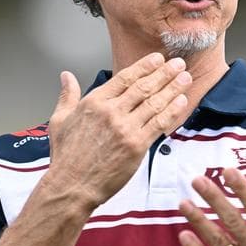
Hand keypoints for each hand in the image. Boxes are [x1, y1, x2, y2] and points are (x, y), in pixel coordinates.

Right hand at [45, 53, 191, 207]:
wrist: (72, 185)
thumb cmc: (66, 157)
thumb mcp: (59, 120)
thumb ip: (67, 96)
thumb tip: (66, 76)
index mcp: (94, 103)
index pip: (124, 77)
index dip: (144, 66)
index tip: (157, 59)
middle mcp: (111, 112)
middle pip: (144, 87)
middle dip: (164, 73)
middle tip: (178, 63)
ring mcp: (125, 128)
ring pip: (154, 103)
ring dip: (173, 88)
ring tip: (185, 78)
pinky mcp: (137, 145)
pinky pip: (159, 123)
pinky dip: (172, 111)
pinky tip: (181, 102)